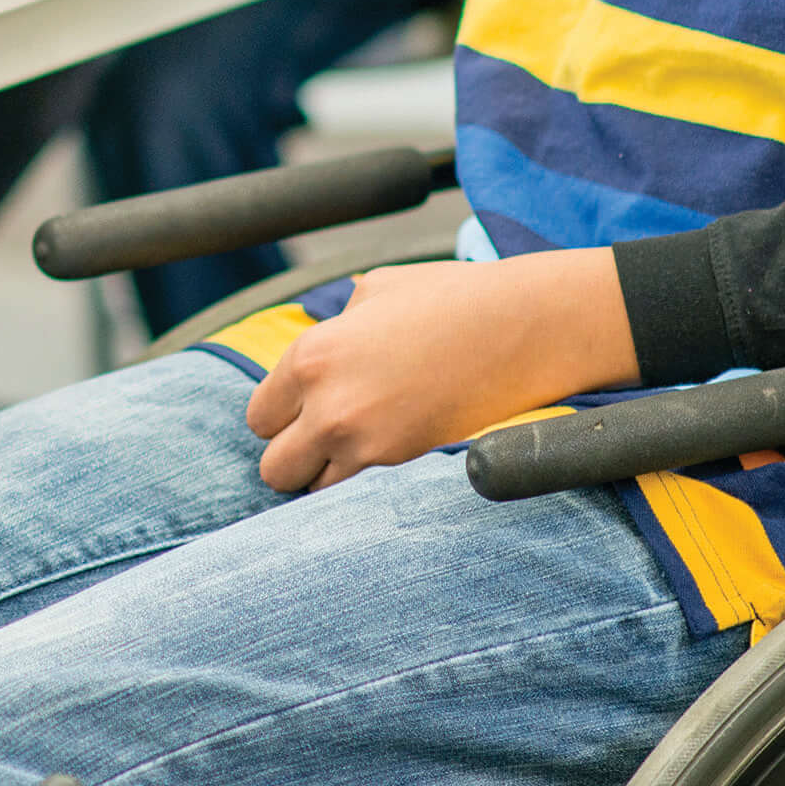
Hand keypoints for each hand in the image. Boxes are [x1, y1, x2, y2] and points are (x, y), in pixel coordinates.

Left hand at [244, 250, 637, 491]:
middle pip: (274, 467)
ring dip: (327, 477)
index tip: (304, 412)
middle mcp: (328, 407)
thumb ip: (335, 327)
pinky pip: (359, 494)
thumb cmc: (450, 299)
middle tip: (323, 440)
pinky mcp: (408, 465)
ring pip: (313, 491)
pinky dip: (363, 485)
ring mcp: (368, 443)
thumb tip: (326, 349)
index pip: (259, 417)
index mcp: (311, 356)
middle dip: (294, 457)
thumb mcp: (373, 291)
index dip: (281, 416)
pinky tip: (386, 457)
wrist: (524, 328)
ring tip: (357, 451)